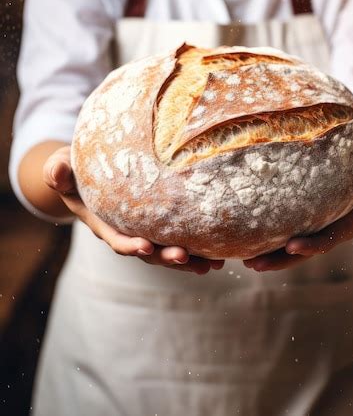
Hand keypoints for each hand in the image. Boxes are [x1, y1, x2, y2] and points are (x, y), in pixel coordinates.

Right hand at [43, 145, 223, 274]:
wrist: (87, 171)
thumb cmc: (74, 167)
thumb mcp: (61, 166)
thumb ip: (57, 171)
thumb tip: (56, 173)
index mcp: (102, 222)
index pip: (116, 238)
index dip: (130, 245)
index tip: (145, 247)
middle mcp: (125, 231)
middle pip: (148, 251)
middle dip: (166, 257)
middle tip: (186, 258)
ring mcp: (143, 230)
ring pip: (167, 251)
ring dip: (188, 260)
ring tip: (212, 265)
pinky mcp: (158, 223)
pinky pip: (178, 238)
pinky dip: (197, 248)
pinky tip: (218, 253)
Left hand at [243, 139, 352, 271]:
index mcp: (349, 220)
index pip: (330, 237)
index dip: (312, 244)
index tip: (292, 247)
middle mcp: (330, 228)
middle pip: (305, 249)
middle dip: (280, 260)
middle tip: (256, 264)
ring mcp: (314, 226)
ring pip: (290, 247)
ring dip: (268, 255)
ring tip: (245, 261)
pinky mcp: (301, 219)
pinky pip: (283, 231)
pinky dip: (265, 238)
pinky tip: (243, 241)